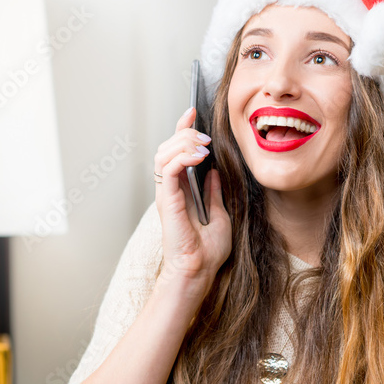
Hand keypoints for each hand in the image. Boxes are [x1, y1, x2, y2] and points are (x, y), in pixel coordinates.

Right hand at [153, 107, 231, 286]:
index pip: (176, 152)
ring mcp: (166, 194)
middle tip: (205, 134)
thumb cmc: (206, 252)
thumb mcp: (220, 214)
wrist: (200, 271)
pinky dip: (183, 157)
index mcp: (180, 191)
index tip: (193, 112)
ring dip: (184, 142)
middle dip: (185, 133)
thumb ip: (215, 193)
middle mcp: (170, 190)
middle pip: (167, 147)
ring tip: (203, 145)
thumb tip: (216, 172)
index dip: (182, 129)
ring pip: (163, 153)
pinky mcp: (167, 200)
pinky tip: (199, 156)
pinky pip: (168, 168)